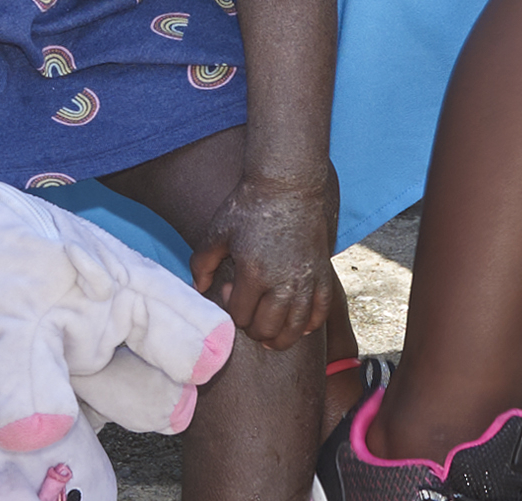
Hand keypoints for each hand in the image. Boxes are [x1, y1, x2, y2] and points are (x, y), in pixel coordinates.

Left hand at [194, 169, 339, 352]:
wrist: (288, 184)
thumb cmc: (250, 206)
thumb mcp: (217, 232)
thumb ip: (201, 265)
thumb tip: (198, 290)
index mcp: (254, 273)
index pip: (240, 316)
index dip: (230, 309)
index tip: (228, 290)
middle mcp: (283, 282)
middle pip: (267, 329)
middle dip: (252, 328)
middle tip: (248, 309)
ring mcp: (306, 280)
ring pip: (295, 329)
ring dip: (280, 337)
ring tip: (270, 333)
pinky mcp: (323, 273)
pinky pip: (320, 313)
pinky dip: (309, 325)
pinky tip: (298, 323)